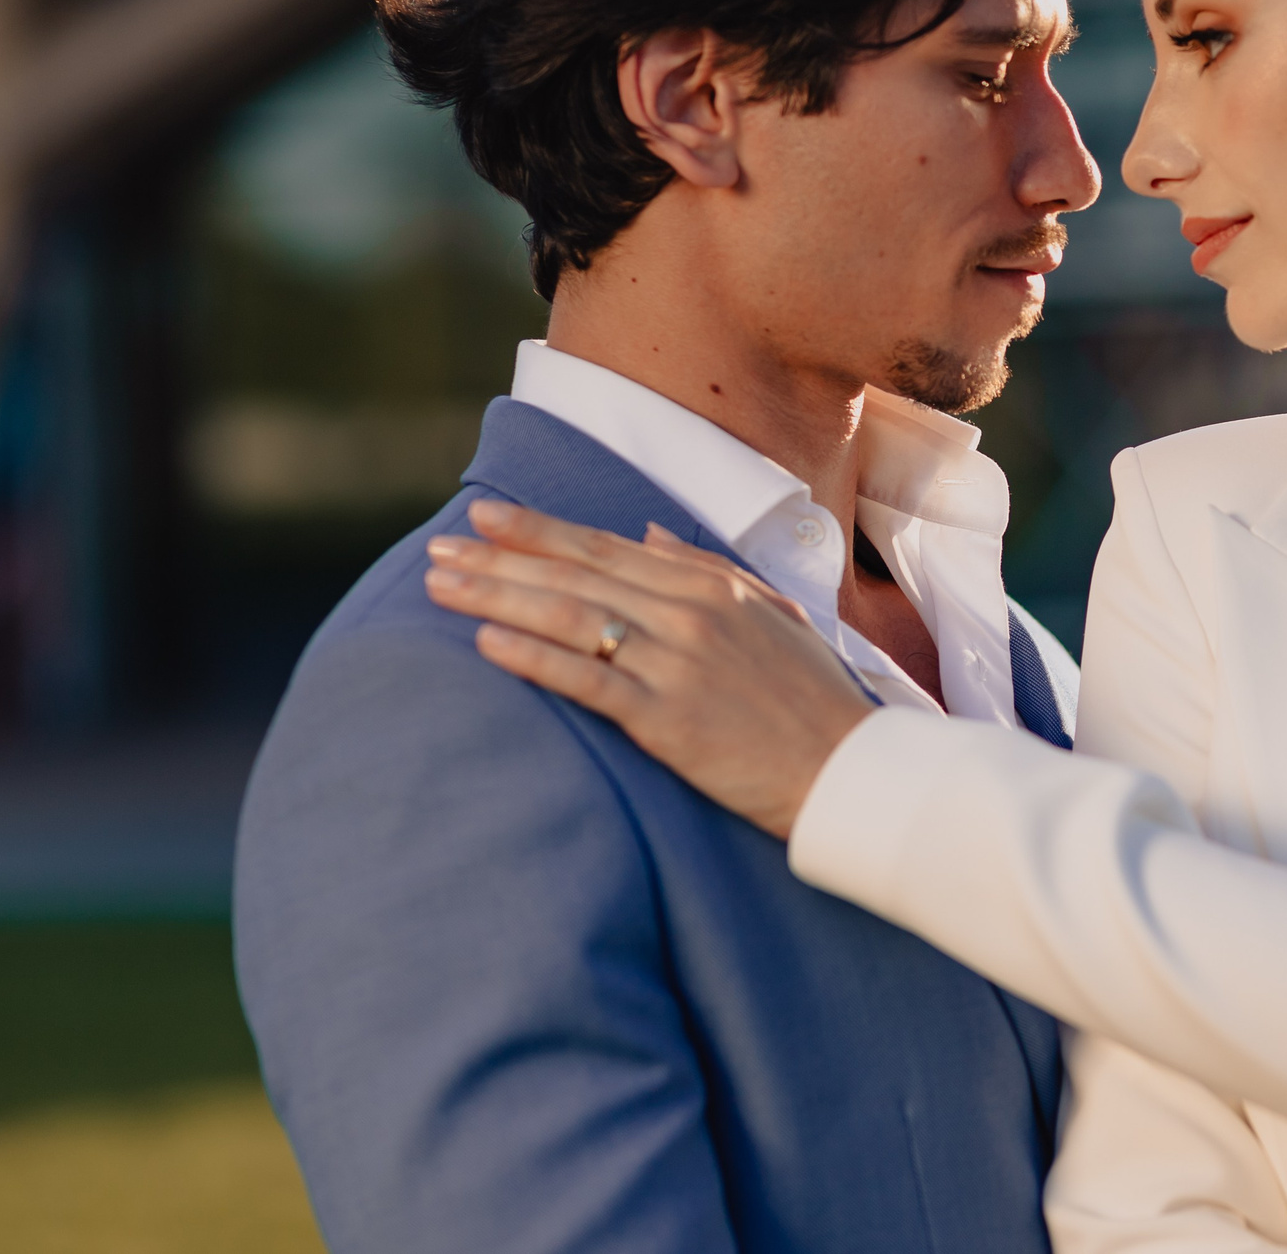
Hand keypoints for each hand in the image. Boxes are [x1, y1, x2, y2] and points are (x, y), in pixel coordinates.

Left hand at [422, 499, 876, 838]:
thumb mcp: (770, 614)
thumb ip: (706, 570)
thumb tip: (647, 531)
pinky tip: (487, 644)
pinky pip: (588, 681)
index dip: (541, 530)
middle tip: (439, 550)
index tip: (485, 518)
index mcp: (712, 586)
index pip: (608, 548)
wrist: (847, 769)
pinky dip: (534, 658)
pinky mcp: (668, 719)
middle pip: (576, 576)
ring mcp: (678, 663)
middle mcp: (690, 613)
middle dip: (500, 559)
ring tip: (440, 586)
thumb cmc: (812, 699)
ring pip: (570, 618)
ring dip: (498, 597)